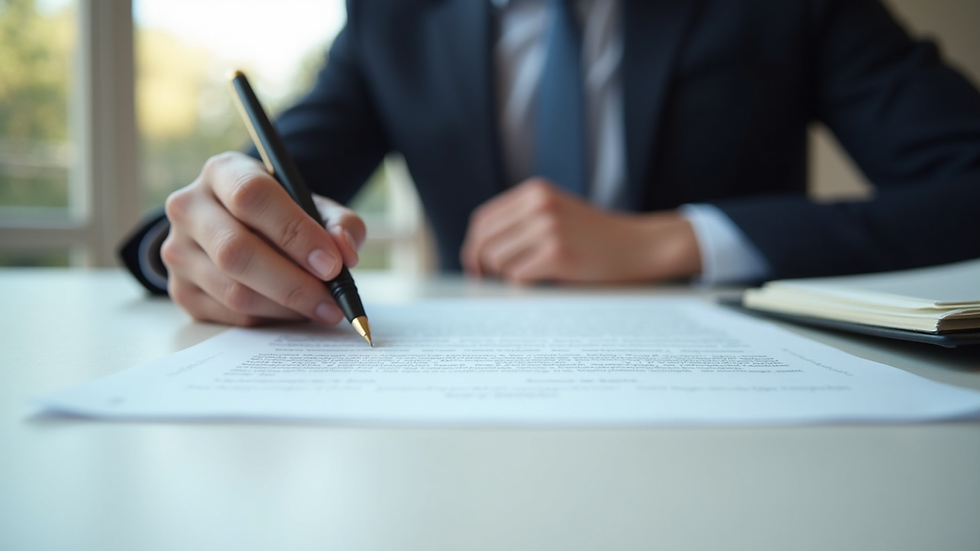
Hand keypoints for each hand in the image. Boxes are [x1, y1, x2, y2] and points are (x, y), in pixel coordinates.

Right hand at [161, 151, 365, 325]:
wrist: (240, 228)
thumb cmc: (280, 214)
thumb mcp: (313, 205)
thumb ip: (339, 223)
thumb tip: (345, 253)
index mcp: (223, 172)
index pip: (252, 197)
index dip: (295, 233)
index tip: (332, 264)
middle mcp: (189, 207)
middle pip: (236, 251)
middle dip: (293, 283)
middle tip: (332, 301)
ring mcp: (178, 251)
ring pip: (233, 291)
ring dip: (286, 307)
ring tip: (320, 308)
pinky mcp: (181, 290)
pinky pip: (230, 315)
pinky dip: (270, 319)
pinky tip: (293, 311)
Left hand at [460, 178, 701, 283]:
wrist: (641, 246)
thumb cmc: (597, 238)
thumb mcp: (558, 213)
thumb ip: (524, 221)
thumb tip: (479, 252)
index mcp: (535, 192)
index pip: (484, 220)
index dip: (473, 245)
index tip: (476, 266)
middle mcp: (539, 205)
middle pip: (484, 240)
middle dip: (480, 265)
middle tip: (486, 281)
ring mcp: (548, 229)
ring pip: (498, 261)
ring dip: (507, 276)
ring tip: (529, 277)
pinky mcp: (557, 254)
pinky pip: (517, 277)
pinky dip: (523, 285)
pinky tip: (542, 283)